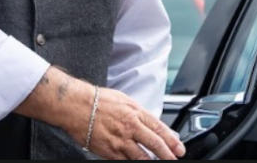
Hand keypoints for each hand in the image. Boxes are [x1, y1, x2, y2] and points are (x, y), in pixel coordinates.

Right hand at [16, 67, 184, 159]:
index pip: (159, 128)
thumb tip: (153, 125)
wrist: (76, 105)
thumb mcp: (124, 100)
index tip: (179, 148)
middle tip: (175, 159)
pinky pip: (125, 161)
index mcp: (135, 112)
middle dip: (168, 154)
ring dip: (152, 161)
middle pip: (154, 144)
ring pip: (142, 157)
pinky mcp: (109, 151)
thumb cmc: (98, 100)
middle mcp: (130, 126)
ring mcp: (119, 140)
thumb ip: (139, 113)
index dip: (172, 140)